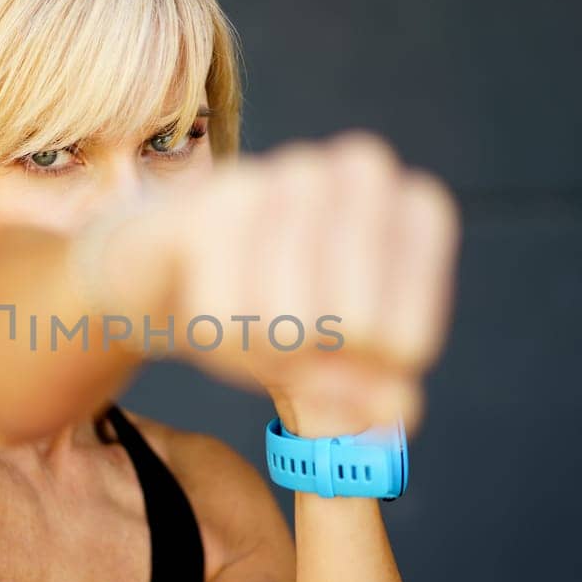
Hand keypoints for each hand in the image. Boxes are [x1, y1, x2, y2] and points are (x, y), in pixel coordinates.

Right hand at [97, 131, 461, 435]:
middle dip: (310, 360)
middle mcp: (365, 174)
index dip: (361, 377)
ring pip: (291, 328)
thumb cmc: (267, 299)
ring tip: (244, 316)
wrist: (163, 256)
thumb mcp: (330, 358)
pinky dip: (213, 340)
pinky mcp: (222, 197)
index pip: (409, 346)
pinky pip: (227, 321)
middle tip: (282, 337)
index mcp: (418, 210)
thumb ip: (370, 387)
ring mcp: (295, 175)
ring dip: (258, 350)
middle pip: (356, 332)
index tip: (338, 354)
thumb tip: (400, 407)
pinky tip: (206, 304)